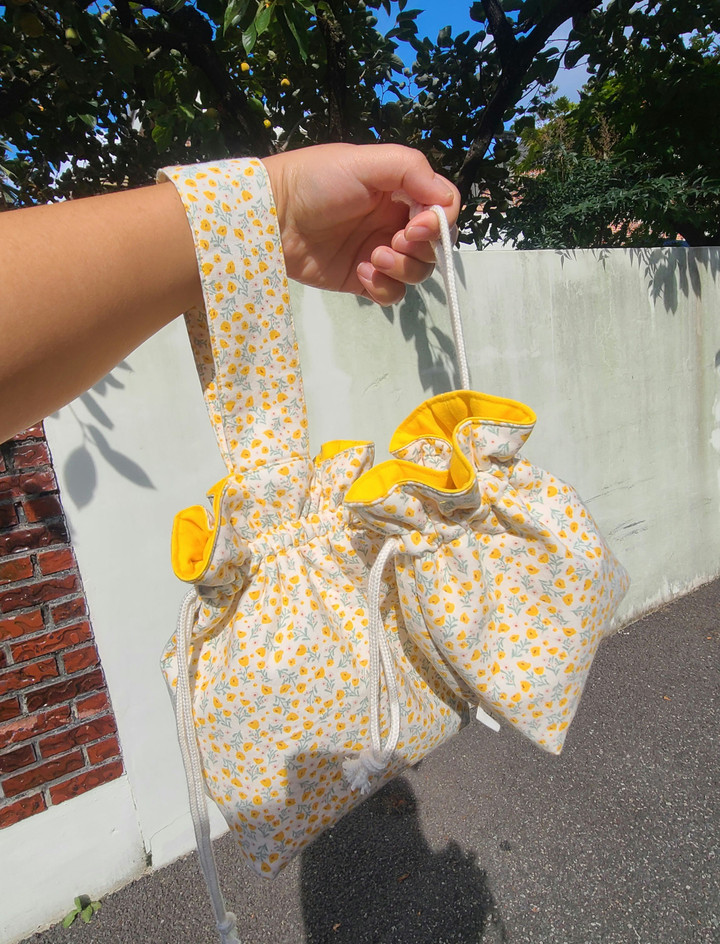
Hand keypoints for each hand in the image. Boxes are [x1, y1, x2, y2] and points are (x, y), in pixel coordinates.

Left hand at [262, 143, 459, 305]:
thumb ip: (412, 171)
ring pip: (417, 272)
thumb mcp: (366, 162)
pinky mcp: (362, 279)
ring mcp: (379, 252)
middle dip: (420, 248)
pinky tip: (362, 272)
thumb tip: (446, 201)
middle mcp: (395, 221)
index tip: (416, 226)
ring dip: (404, 268)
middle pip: (434, 246)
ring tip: (373, 257)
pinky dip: (384, 287)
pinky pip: (392, 294)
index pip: (443, 208)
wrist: (273, 216)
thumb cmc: (316, 180)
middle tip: (392, 241)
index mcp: (400, 191)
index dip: (439, 222)